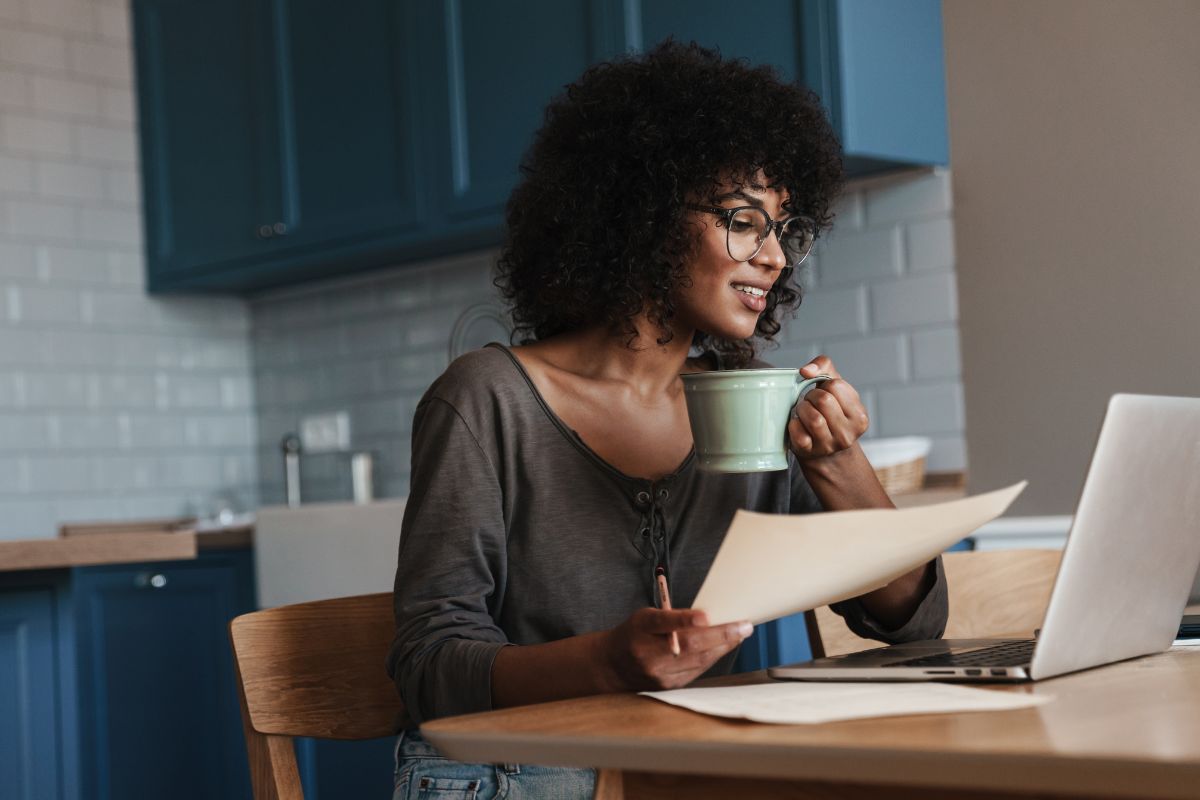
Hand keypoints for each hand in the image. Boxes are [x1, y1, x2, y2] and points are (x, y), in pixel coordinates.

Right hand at [600, 608, 751, 691]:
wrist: (613, 666)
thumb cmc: (635, 634)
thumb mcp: (645, 617)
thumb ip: (671, 616)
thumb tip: (707, 618)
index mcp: (641, 628)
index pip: (663, 622)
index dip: (684, 619)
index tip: (705, 616)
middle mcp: (648, 653)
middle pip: (689, 645)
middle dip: (721, 635)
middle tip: (744, 627)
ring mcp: (658, 673)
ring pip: (698, 660)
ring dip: (723, 647)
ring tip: (740, 634)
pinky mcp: (667, 686)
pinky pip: (696, 671)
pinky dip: (712, 658)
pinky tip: (724, 647)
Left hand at [788, 355, 869, 459]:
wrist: (824, 450)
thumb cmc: (830, 411)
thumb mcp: (835, 387)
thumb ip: (824, 366)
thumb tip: (805, 371)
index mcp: (860, 417)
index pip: (836, 386)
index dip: (824, 385)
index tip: (824, 393)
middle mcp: (848, 434)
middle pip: (824, 400)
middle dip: (812, 396)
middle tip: (810, 402)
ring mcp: (829, 446)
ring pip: (813, 418)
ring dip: (802, 409)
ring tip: (804, 412)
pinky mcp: (810, 452)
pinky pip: (798, 433)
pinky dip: (794, 424)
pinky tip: (799, 425)